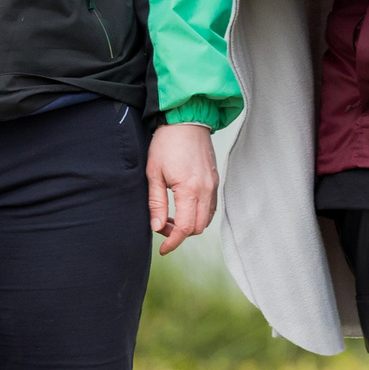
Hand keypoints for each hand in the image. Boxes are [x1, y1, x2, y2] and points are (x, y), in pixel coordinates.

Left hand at [146, 122, 217, 254]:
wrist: (186, 120)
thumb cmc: (166, 144)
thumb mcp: (154, 173)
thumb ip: (156, 203)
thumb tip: (156, 228)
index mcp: (189, 190)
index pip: (185, 229)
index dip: (173, 242)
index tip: (163, 249)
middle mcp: (205, 190)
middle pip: (198, 228)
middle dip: (180, 234)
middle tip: (162, 225)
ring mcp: (213, 185)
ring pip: (206, 219)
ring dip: (191, 224)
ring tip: (171, 217)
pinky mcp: (214, 180)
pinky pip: (210, 207)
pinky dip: (199, 214)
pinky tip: (184, 207)